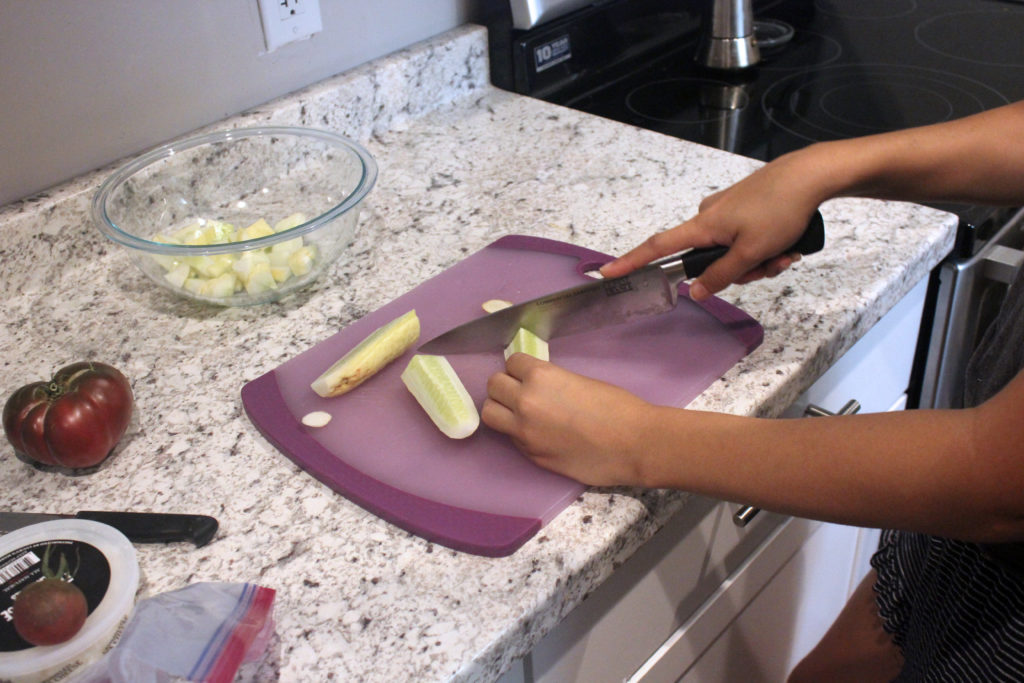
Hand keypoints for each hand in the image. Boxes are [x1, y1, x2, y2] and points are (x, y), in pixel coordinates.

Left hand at [482, 354, 654, 486]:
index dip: (521, 368)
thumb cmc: (617, 407)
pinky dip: (519, 433)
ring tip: (521, 413)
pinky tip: (540, 434)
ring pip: (490, 414)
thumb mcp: (577, 381)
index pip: (511, 362)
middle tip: (522, 392)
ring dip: (502, 409)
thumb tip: (535, 387)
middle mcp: (525, 402)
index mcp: (540, 377)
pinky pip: (511, 438)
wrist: (634, 444)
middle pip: (493, 386)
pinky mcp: (531, 455)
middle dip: (506, 386)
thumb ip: (550, 382)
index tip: (530, 374)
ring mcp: (524, 432)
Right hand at [600, 151, 824, 299]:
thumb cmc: (778, 210)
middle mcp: (709, 217)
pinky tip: (790, 243)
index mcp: (703, 226)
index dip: (633, 261)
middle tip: (771, 264)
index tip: (609, 271)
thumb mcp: (751, 251)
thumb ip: (721, 275)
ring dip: (761, 260)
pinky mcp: (747, 208)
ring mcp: (729, 212)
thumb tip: (694, 292)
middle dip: (742, 270)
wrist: (811, 175)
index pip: (659, 248)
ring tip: (787, 251)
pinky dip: (767, 247)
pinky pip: (748, 239)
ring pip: (734, 253)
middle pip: (711, 260)